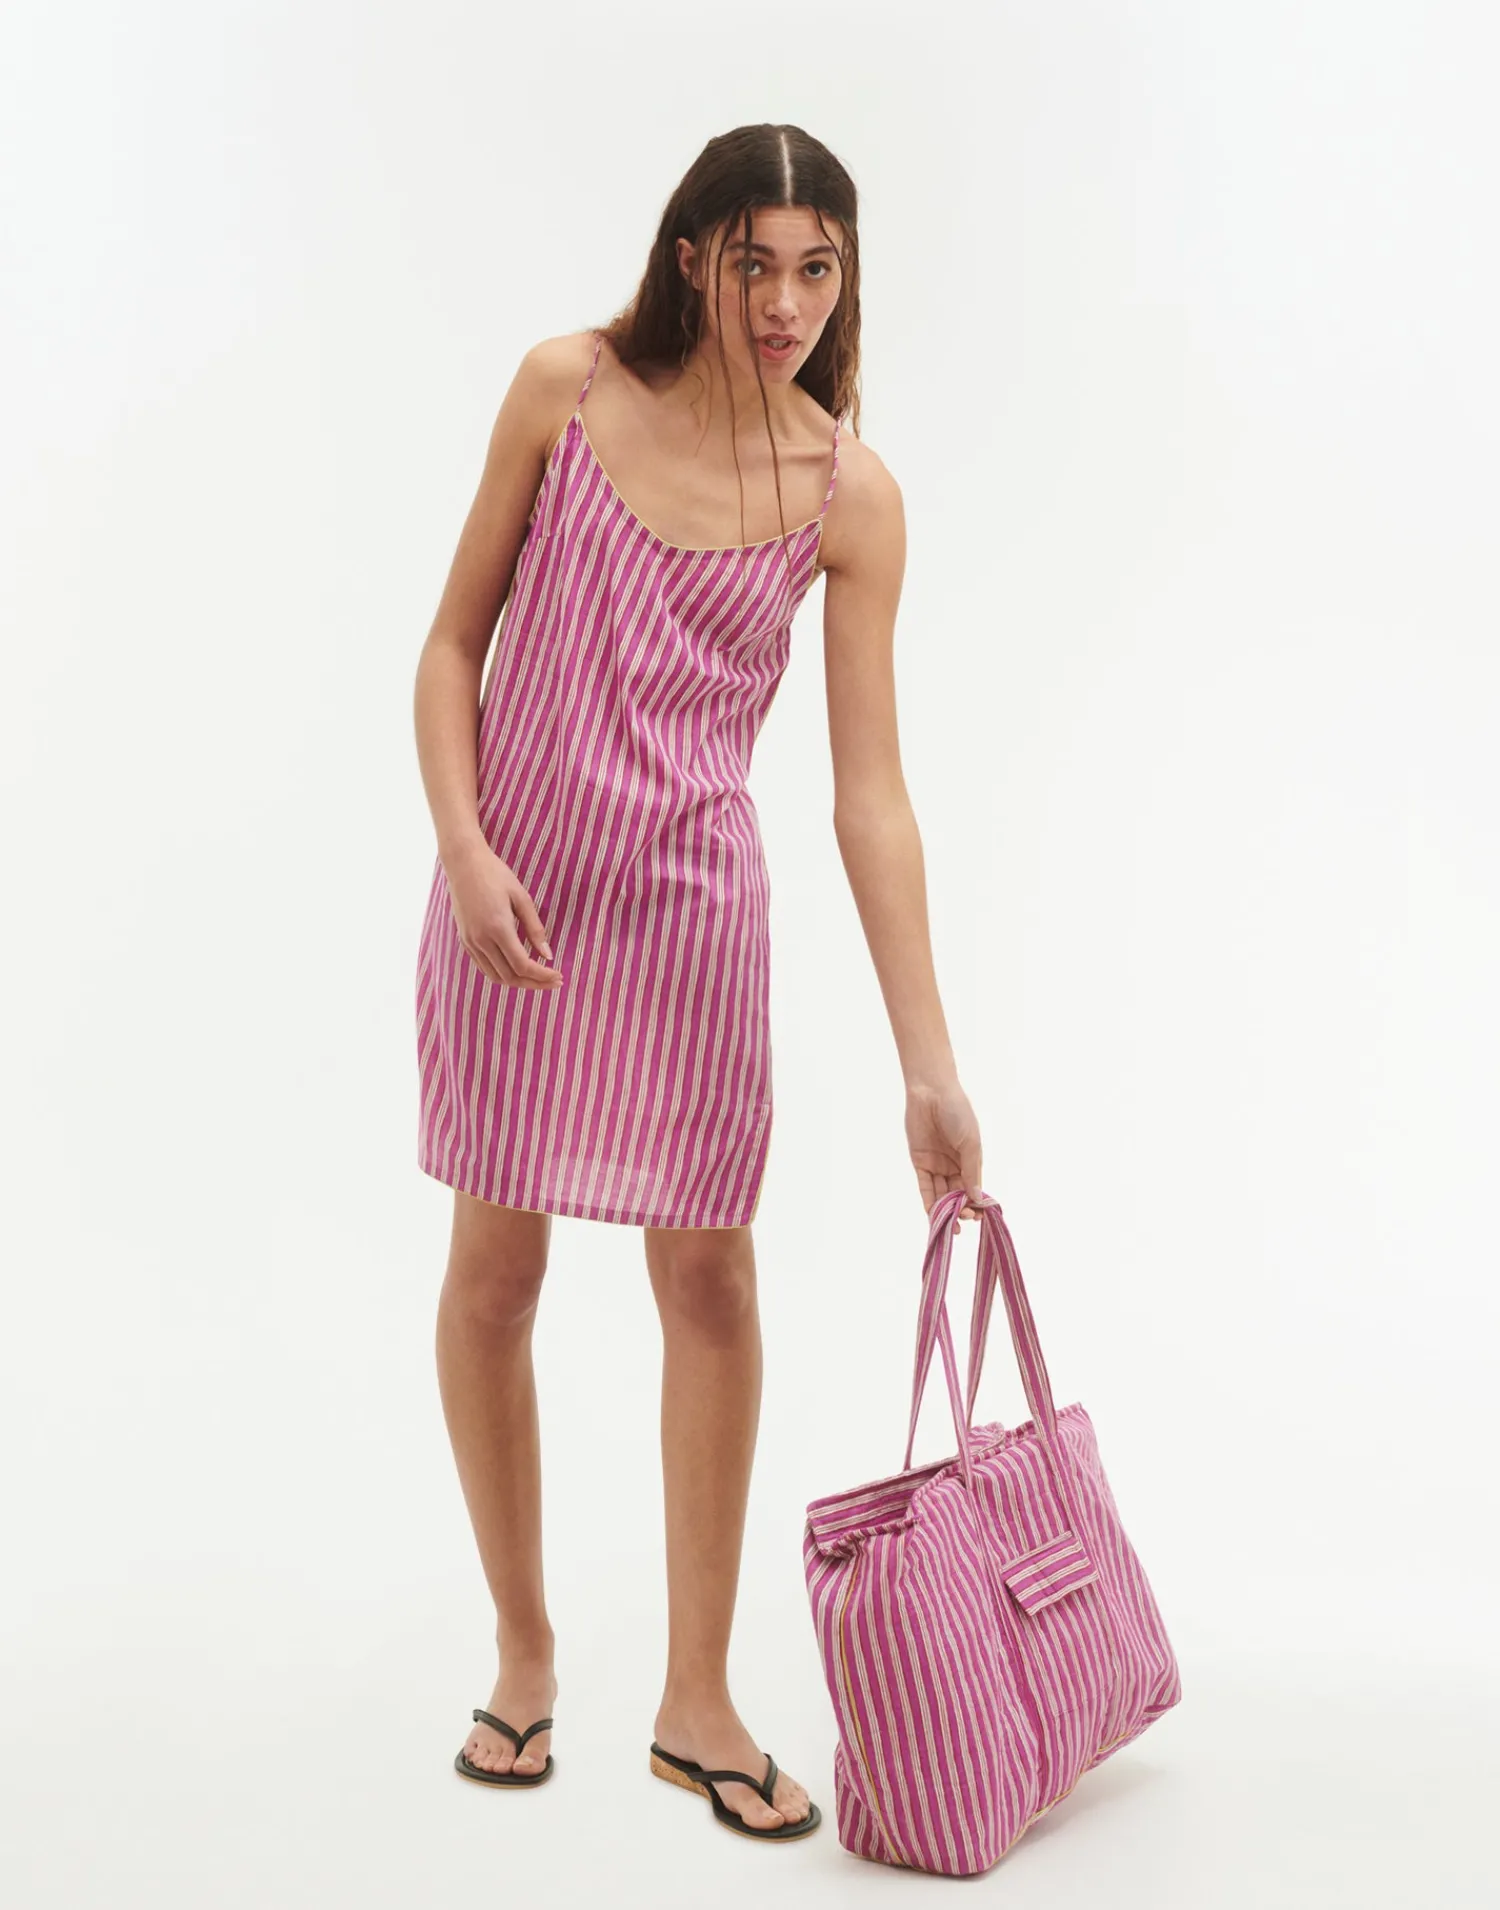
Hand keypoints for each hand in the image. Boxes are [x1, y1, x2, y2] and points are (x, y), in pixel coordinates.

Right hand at [442, 840, 562, 990]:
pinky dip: (502, 973)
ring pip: (495, 976)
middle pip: (510, 976)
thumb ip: (535, 928)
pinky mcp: (465, 941)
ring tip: (538, 978)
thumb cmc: (496, 875)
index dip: (542, 976)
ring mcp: (470, 942)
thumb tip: (547, 955)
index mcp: (498, 928)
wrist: (463, 863)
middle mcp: (481, 940)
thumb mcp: (522, 898)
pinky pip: (484, 967)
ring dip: (518, 982)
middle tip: (554, 982)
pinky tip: (516, 968)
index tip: (559, 977)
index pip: (522, 965)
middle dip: (534, 984)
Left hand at [905, 1079, 982, 1227]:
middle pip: (958, 1194)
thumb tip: (978, 1198)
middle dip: (962, 1210)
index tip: (979, 1217)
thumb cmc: (957, 1112)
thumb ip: (972, 1172)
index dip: (976, 1203)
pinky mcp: (919, 1163)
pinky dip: (930, 1202)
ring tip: (952, 1226)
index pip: (974, 1187)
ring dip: (946, 1211)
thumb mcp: (971, 1143)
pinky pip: (925, 1186)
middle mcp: (954, 1164)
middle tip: (964, 1219)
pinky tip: (935, 1216)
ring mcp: (936, 1164)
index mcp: (970, 1159)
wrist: (931, 1092)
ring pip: (942, 1194)